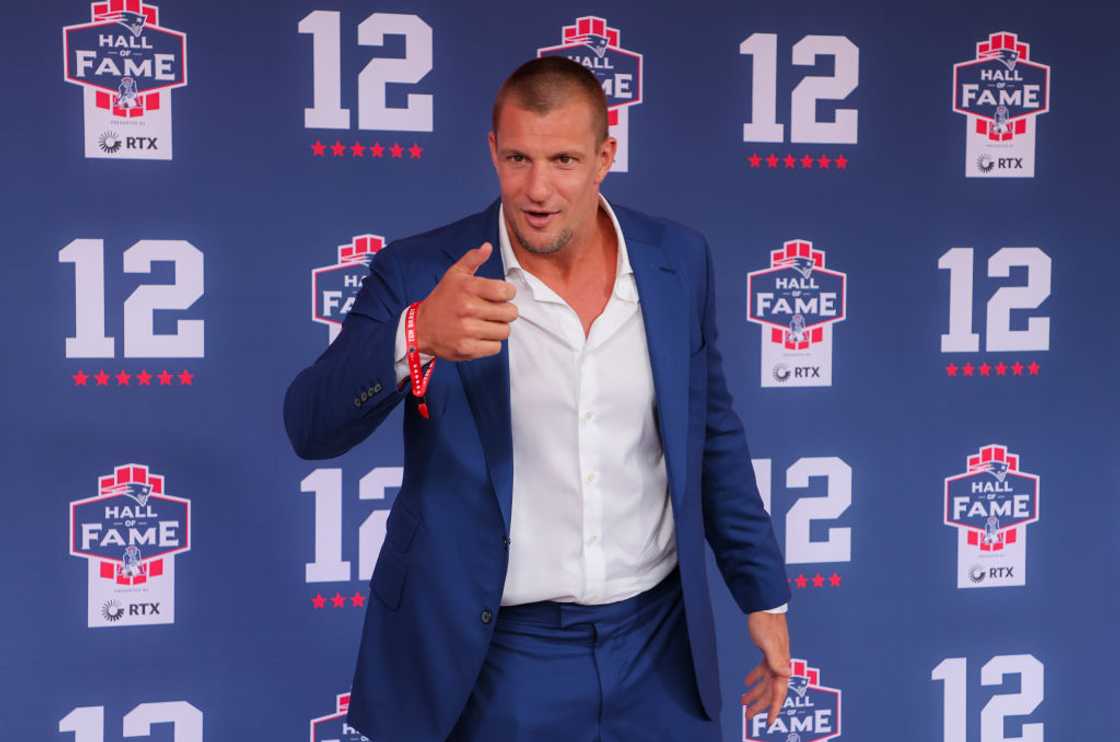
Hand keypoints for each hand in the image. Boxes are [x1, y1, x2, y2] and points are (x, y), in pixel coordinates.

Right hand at [415, 242, 517, 360]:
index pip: (507, 292)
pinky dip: (491, 343)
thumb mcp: (454, 275)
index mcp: (468, 288)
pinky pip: (496, 347)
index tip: (500, 295)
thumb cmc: (442, 300)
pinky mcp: (467, 348)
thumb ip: (472, 259)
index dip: (508, 293)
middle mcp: (468, 308)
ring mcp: (467, 330)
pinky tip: (480, 336)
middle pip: (510, 313)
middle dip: (505, 312)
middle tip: (494, 312)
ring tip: (486, 324)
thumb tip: (487, 247)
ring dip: (498, 328)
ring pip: (505, 331)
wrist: (421, 328)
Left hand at [740, 610, 790, 728]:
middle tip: (748, 716)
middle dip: (760, 704)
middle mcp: (780, 664)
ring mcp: (774, 659)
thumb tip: (786, 674)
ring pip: (765, 682)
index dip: (774, 708)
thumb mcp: (770, 642)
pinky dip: (755, 678)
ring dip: (755, 693)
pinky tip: (746, 682)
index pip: (779, 692)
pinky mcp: (768, 652)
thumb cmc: (767, 622)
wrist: (765, 606)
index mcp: (782, 664)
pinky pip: (762, 670)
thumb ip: (777, 659)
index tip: (769, 722)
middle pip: (770, 690)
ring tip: (743, 702)